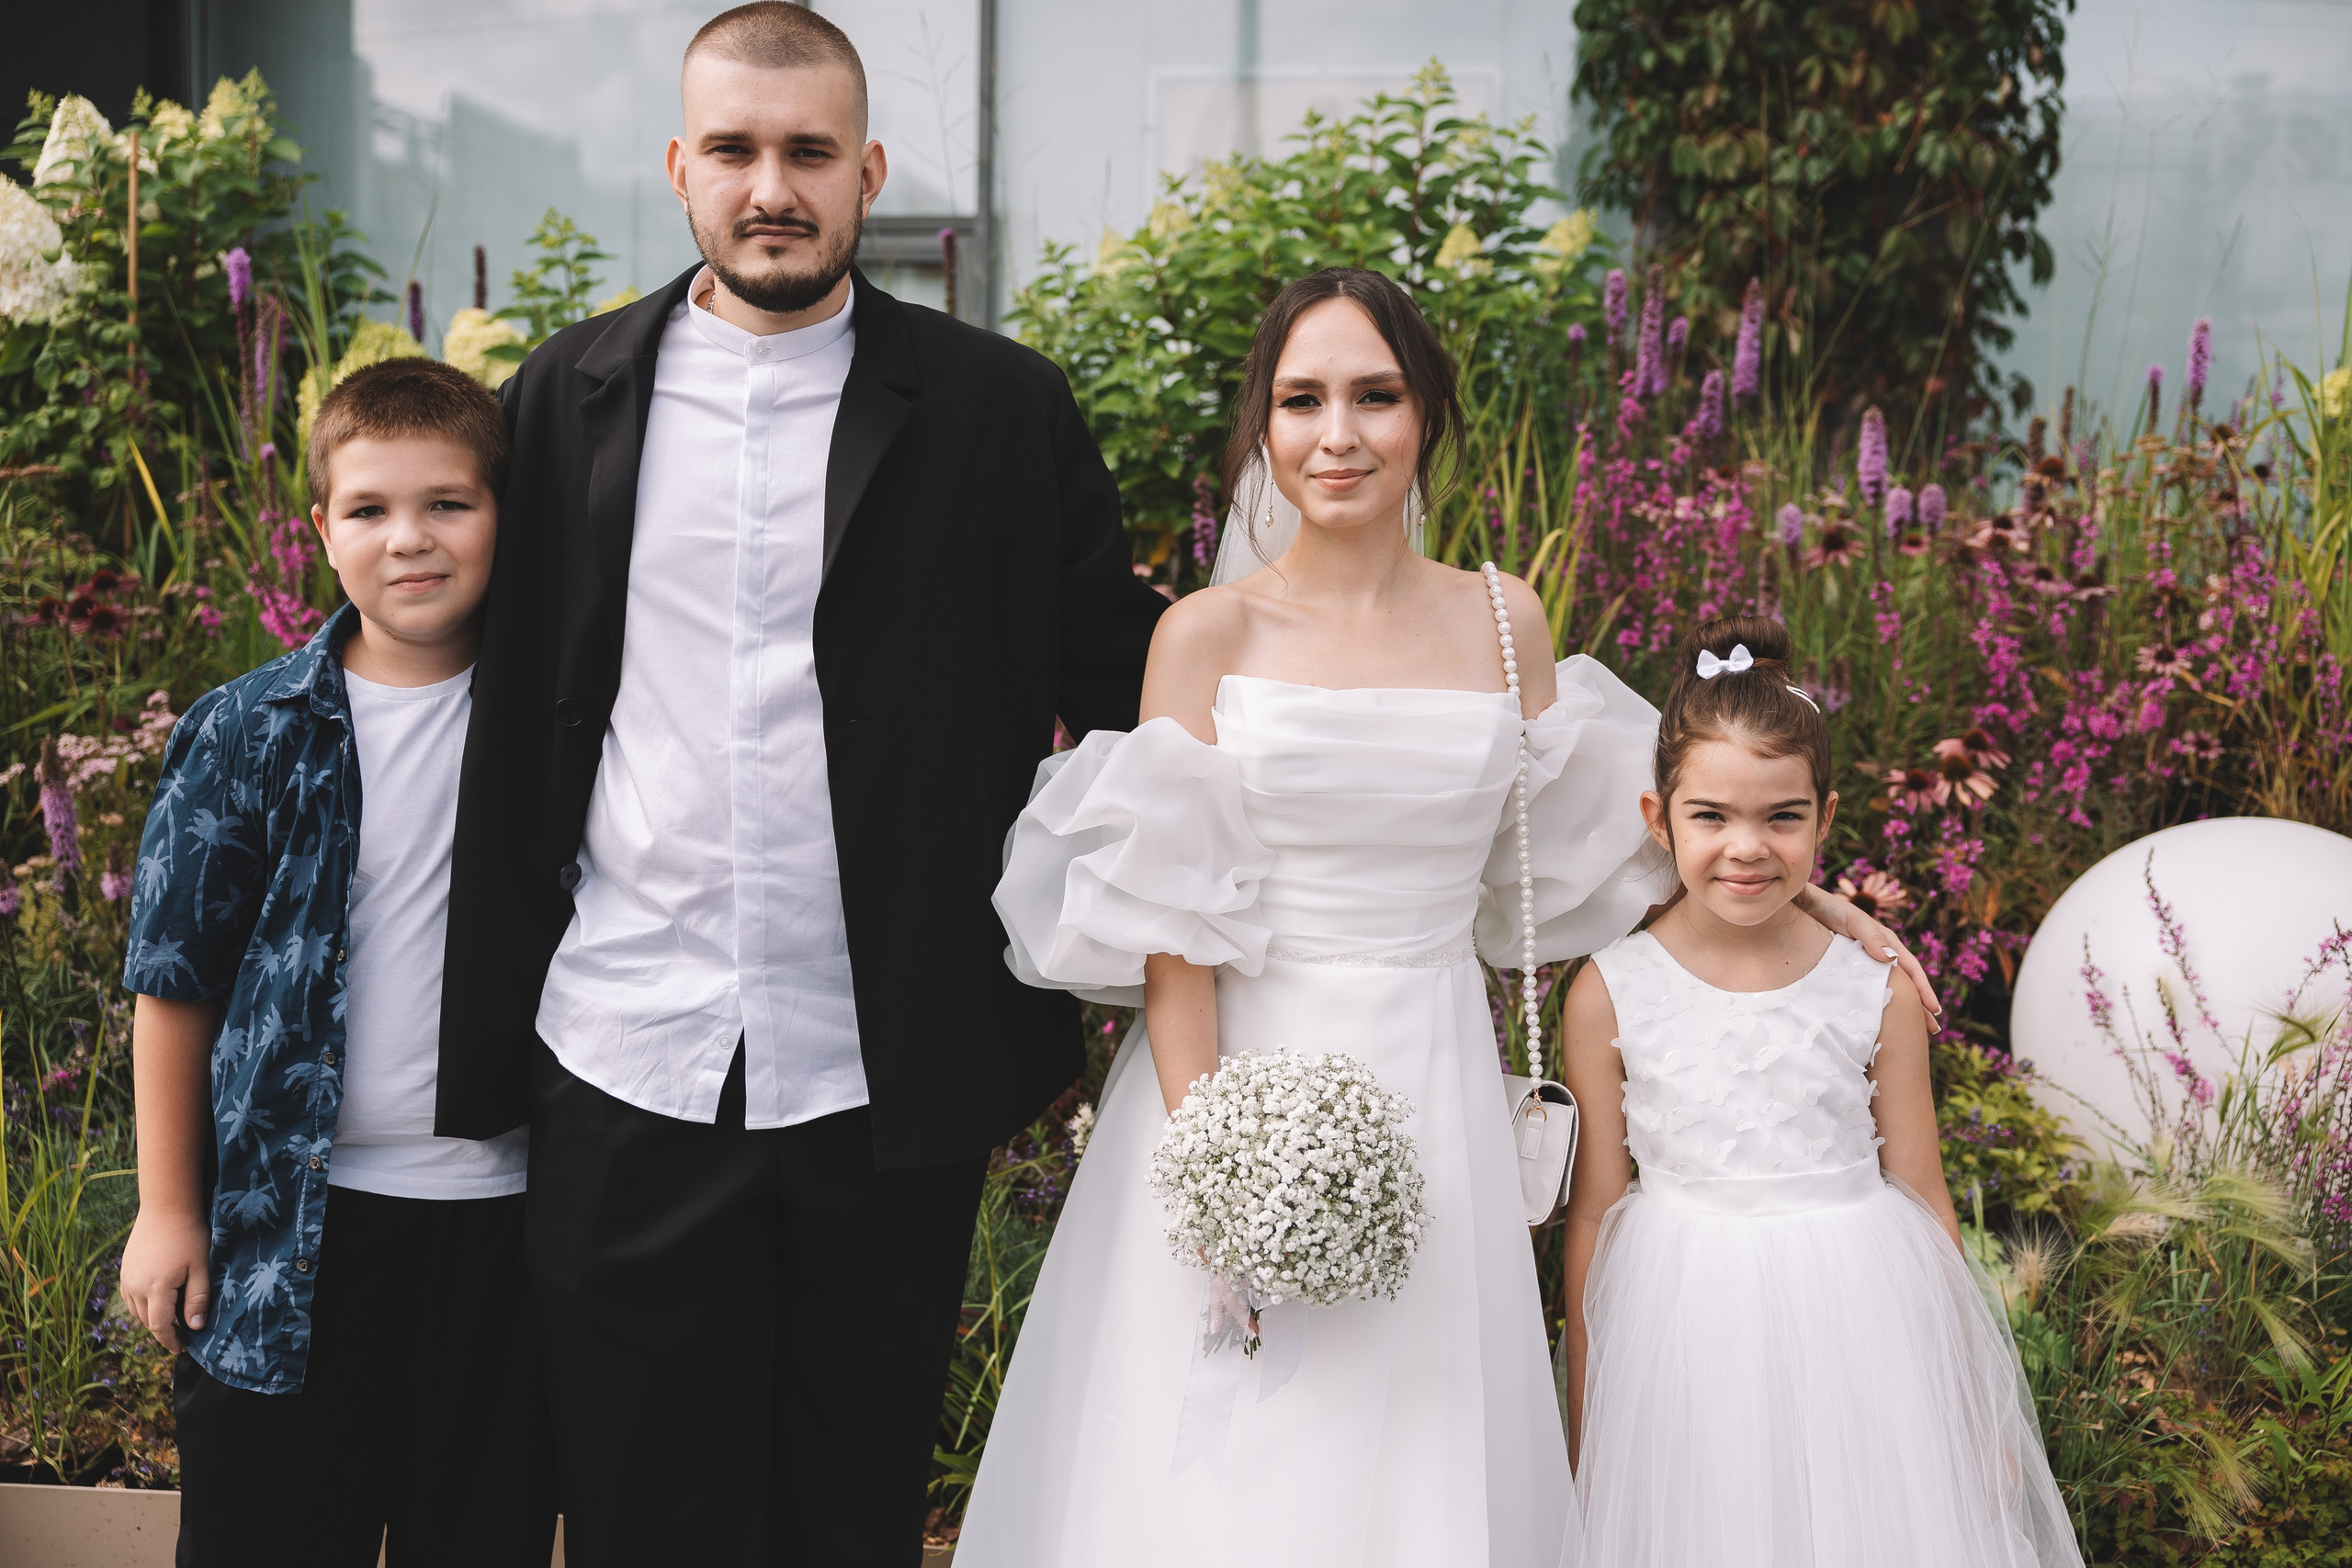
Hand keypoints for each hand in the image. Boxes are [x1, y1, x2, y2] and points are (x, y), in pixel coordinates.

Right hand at [121, 1207, 210, 1353]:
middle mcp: (135, 1287)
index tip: (183, 1348)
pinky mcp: (124, 1270)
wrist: (166, 1207)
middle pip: (146, 1321)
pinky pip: (130, 1298)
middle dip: (163, 1332)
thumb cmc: (189, 1235)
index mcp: (155, 1288)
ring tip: (172, 1320)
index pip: (159, 1326)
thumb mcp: (200, 1267)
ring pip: (136, 1311)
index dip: (170, 1341)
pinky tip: (158, 1302)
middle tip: (183, 1335)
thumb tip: (196, 1327)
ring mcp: (126, 1278)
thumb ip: (197, 1298)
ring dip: (152, 1319)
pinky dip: (143, 1306)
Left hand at [1795, 885, 1943, 1025]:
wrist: (1806, 906)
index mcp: (1887, 943)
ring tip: (1909, 1030)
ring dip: (1900, 1008)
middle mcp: (1880, 955)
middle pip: (1905, 984)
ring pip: (1887, 990)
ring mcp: (1864, 964)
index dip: (1923, 990)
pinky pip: (1867, 990)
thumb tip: (1892, 959)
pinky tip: (1876, 1020)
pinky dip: (1876, 1005)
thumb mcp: (1853, 921)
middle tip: (1932, 1029)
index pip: (1912, 970)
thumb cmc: (1831, 910)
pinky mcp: (1848, 970)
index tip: (1933, 1010)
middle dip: (1919, 1006)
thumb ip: (1871, 937)